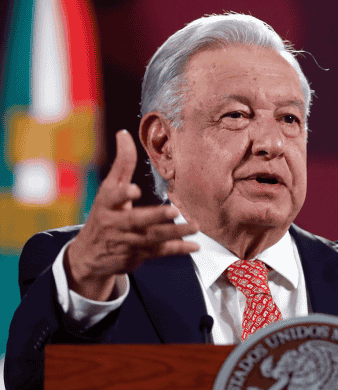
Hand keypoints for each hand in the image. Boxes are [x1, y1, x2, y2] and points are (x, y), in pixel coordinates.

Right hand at [64, 130, 199, 300]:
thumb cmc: (105, 214)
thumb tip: (123, 133)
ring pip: (152, 238)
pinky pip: (160, 252)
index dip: (122, 194)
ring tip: (195, 227)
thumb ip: (122, 164)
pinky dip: (178, 249)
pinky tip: (195, 245)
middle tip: (173, 211)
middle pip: (136, 220)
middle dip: (154, 216)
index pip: (112, 197)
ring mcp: (127, 241)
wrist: (90, 255)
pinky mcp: (138, 255)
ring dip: (174, 233)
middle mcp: (116, 223)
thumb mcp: (108, 189)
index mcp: (107, 204)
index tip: (133, 190)